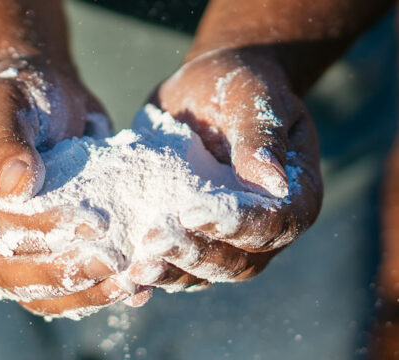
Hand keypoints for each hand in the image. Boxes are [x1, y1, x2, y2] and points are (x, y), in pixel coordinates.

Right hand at [0, 59, 136, 318]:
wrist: (42, 103)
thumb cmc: (18, 97)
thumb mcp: (1, 103)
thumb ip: (1, 140)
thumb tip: (14, 187)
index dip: (38, 231)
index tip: (92, 223)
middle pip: (9, 274)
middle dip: (64, 273)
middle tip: (114, 262)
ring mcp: (4, 253)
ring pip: (35, 292)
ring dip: (82, 293)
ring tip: (128, 283)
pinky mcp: (38, 258)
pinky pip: (58, 290)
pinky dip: (92, 294)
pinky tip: (131, 289)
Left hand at [131, 49, 322, 289]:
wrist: (206, 90)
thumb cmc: (236, 85)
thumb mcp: (252, 97)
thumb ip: (261, 136)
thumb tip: (273, 182)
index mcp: (294, 193)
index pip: (275, 222)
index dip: (236, 224)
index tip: (191, 211)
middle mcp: (266, 226)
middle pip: (240, 259)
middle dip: (196, 255)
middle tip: (153, 243)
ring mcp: (231, 237)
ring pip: (208, 271)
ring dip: (173, 273)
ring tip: (136, 269)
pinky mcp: (197, 237)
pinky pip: (182, 265)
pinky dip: (159, 272)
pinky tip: (129, 275)